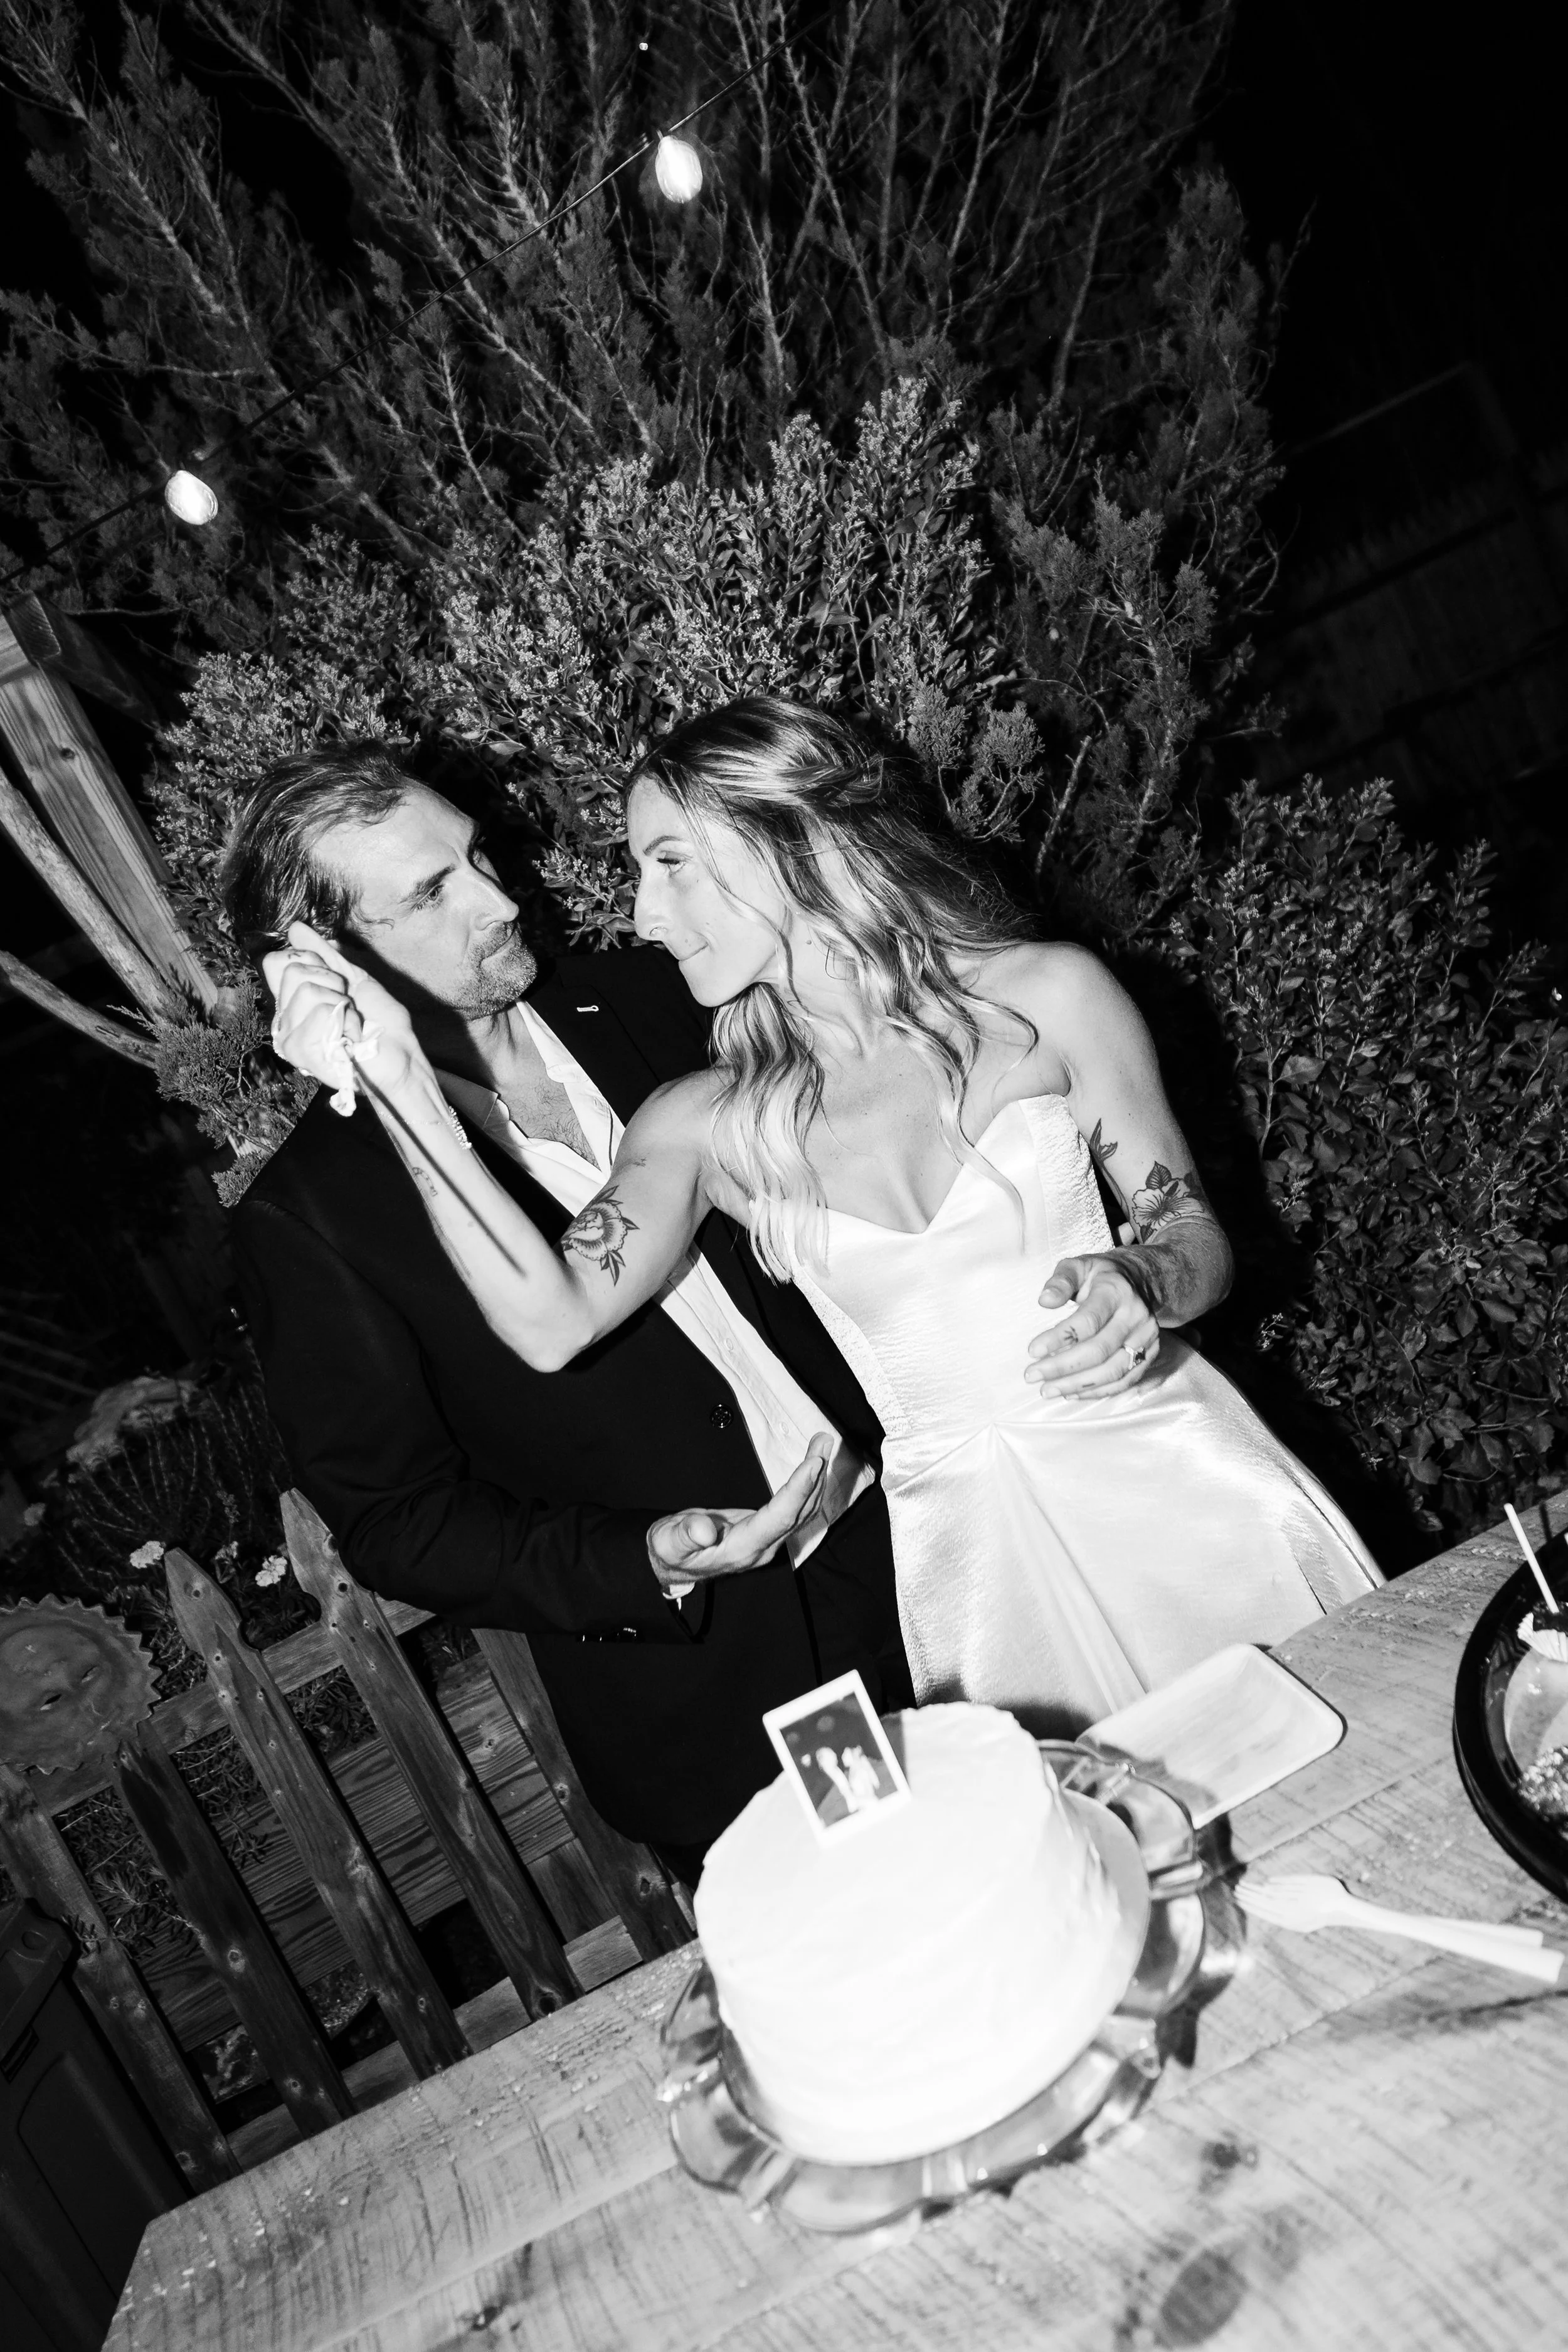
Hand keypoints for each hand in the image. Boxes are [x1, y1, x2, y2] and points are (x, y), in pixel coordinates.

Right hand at [262, 923, 422, 1096]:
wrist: (400, 1056)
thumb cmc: (380, 1024)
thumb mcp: (353, 979)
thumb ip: (324, 955)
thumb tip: (295, 928)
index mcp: (293, 1003)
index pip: (276, 962)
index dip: (310, 960)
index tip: (336, 979)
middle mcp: (284, 1020)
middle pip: (293, 971)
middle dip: (332, 981)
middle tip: (348, 1005)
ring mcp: (288, 1037)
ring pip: (307, 990)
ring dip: (342, 1004)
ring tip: (351, 1025)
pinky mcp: (300, 1052)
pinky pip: (320, 1012)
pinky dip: (346, 1020)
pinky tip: (350, 1040)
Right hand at [646, 1435, 832, 1592]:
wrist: (670, 1564)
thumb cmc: (669, 1549)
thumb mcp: (668, 1543)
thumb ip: (685, 1535)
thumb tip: (704, 1529)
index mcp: (742, 1549)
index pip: (779, 1519)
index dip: (799, 1491)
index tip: (814, 1463)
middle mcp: (762, 1547)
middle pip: (800, 1512)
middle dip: (815, 1476)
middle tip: (824, 1441)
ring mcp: (767, 1541)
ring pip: (802, 1511)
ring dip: (815, 1478)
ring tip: (822, 1445)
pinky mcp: (766, 1532)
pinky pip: (795, 1510)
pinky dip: (807, 1486)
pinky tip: (812, 1468)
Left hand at [1026, 1253, 1159, 1397]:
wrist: (1139, 1281)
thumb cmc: (1100, 1275)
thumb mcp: (1077, 1266)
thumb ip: (1060, 1281)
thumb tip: (1045, 1301)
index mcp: (1116, 1292)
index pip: (1088, 1321)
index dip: (1059, 1338)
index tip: (1032, 1350)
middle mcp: (1136, 1316)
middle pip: (1099, 1350)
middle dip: (1062, 1367)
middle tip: (1032, 1375)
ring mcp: (1146, 1338)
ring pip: (1112, 1371)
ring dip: (1077, 1384)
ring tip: (1047, 1390)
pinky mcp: (1149, 1354)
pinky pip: (1124, 1380)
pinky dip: (1096, 1391)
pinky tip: (1071, 1392)